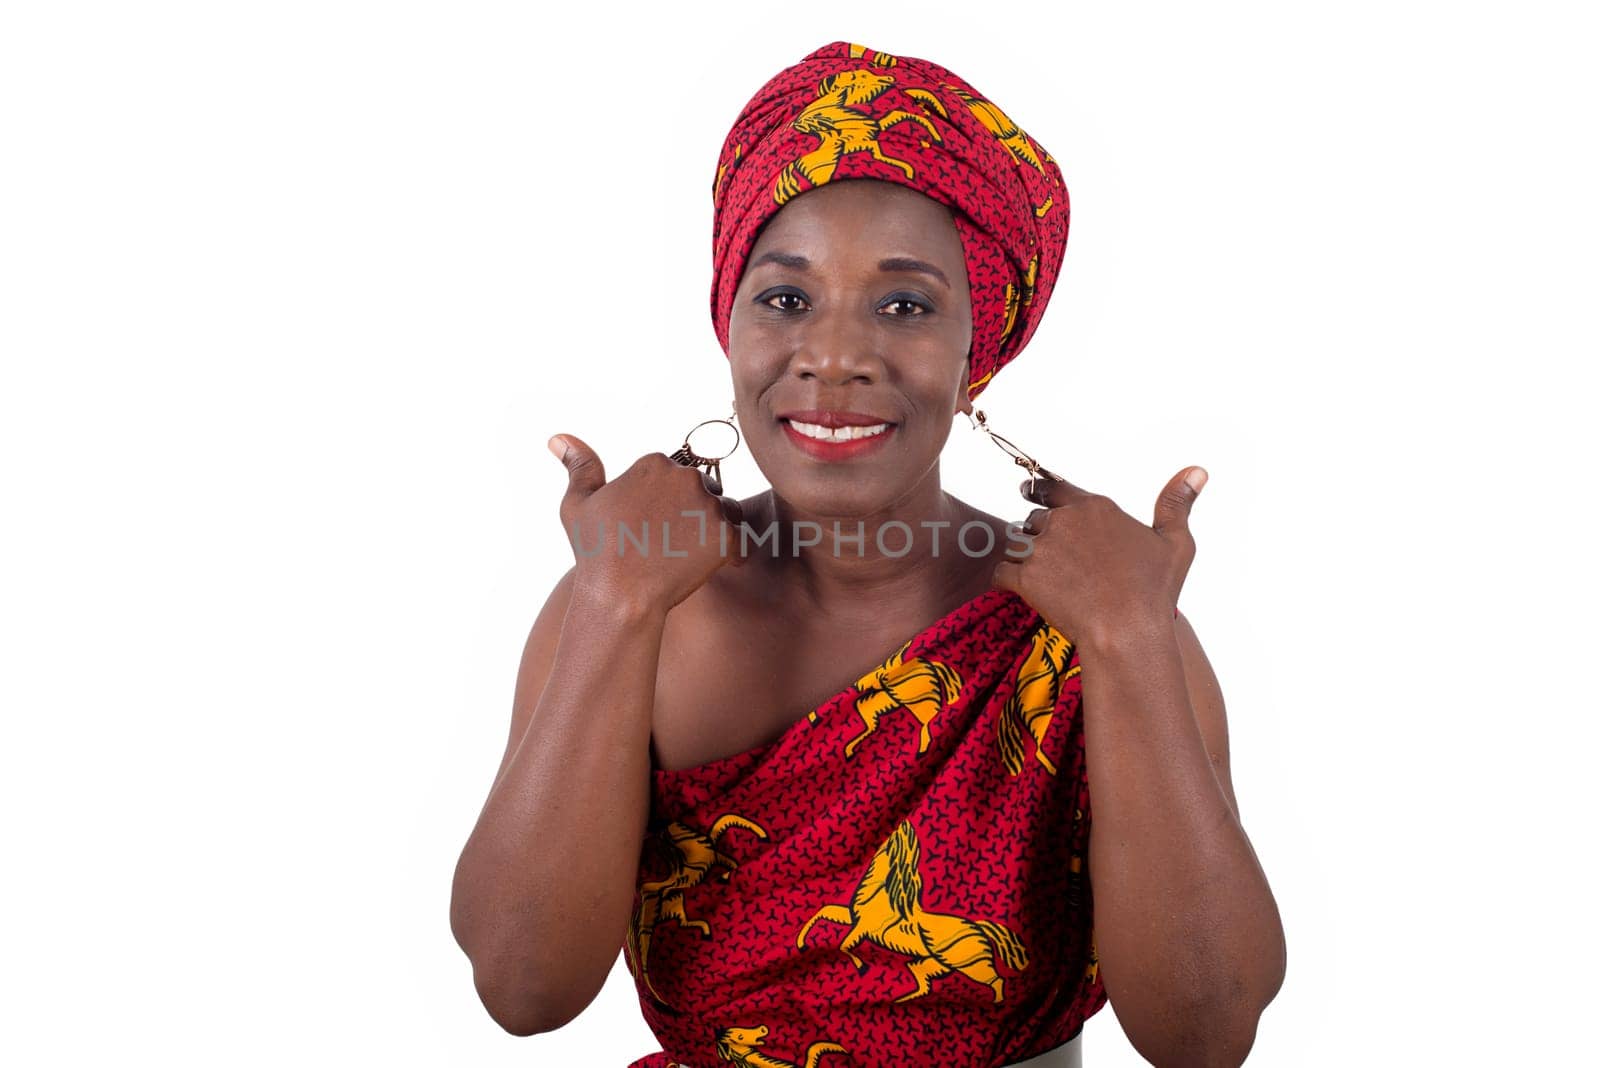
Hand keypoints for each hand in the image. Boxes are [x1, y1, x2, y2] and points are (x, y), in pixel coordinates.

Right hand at [550, 433, 747, 616]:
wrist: (619, 596)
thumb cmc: (595, 552)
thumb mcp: (578, 504)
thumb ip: (580, 466)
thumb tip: (559, 438)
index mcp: (654, 464)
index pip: (675, 476)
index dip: (664, 504)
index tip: (650, 527)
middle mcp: (686, 477)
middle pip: (704, 489)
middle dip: (692, 512)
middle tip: (668, 543)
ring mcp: (709, 505)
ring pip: (726, 510)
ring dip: (714, 528)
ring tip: (686, 553)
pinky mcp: (727, 535)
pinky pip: (740, 539)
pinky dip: (729, 553)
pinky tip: (705, 565)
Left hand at [991, 466, 1207, 647]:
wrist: (1127, 632)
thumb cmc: (1154, 592)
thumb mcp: (1175, 542)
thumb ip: (1176, 503)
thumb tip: (1196, 471)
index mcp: (1094, 507)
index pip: (1055, 487)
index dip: (1041, 491)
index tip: (1029, 492)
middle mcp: (1063, 521)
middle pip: (1034, 518)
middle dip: (1040, 535)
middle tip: (1054, 560)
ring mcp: (1041, 548)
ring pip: (1016, 543)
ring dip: (1023, 557)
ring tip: (1041, 578)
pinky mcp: (1024, 577)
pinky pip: (1001, 571)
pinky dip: (1006, 580)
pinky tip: (1017, 589)